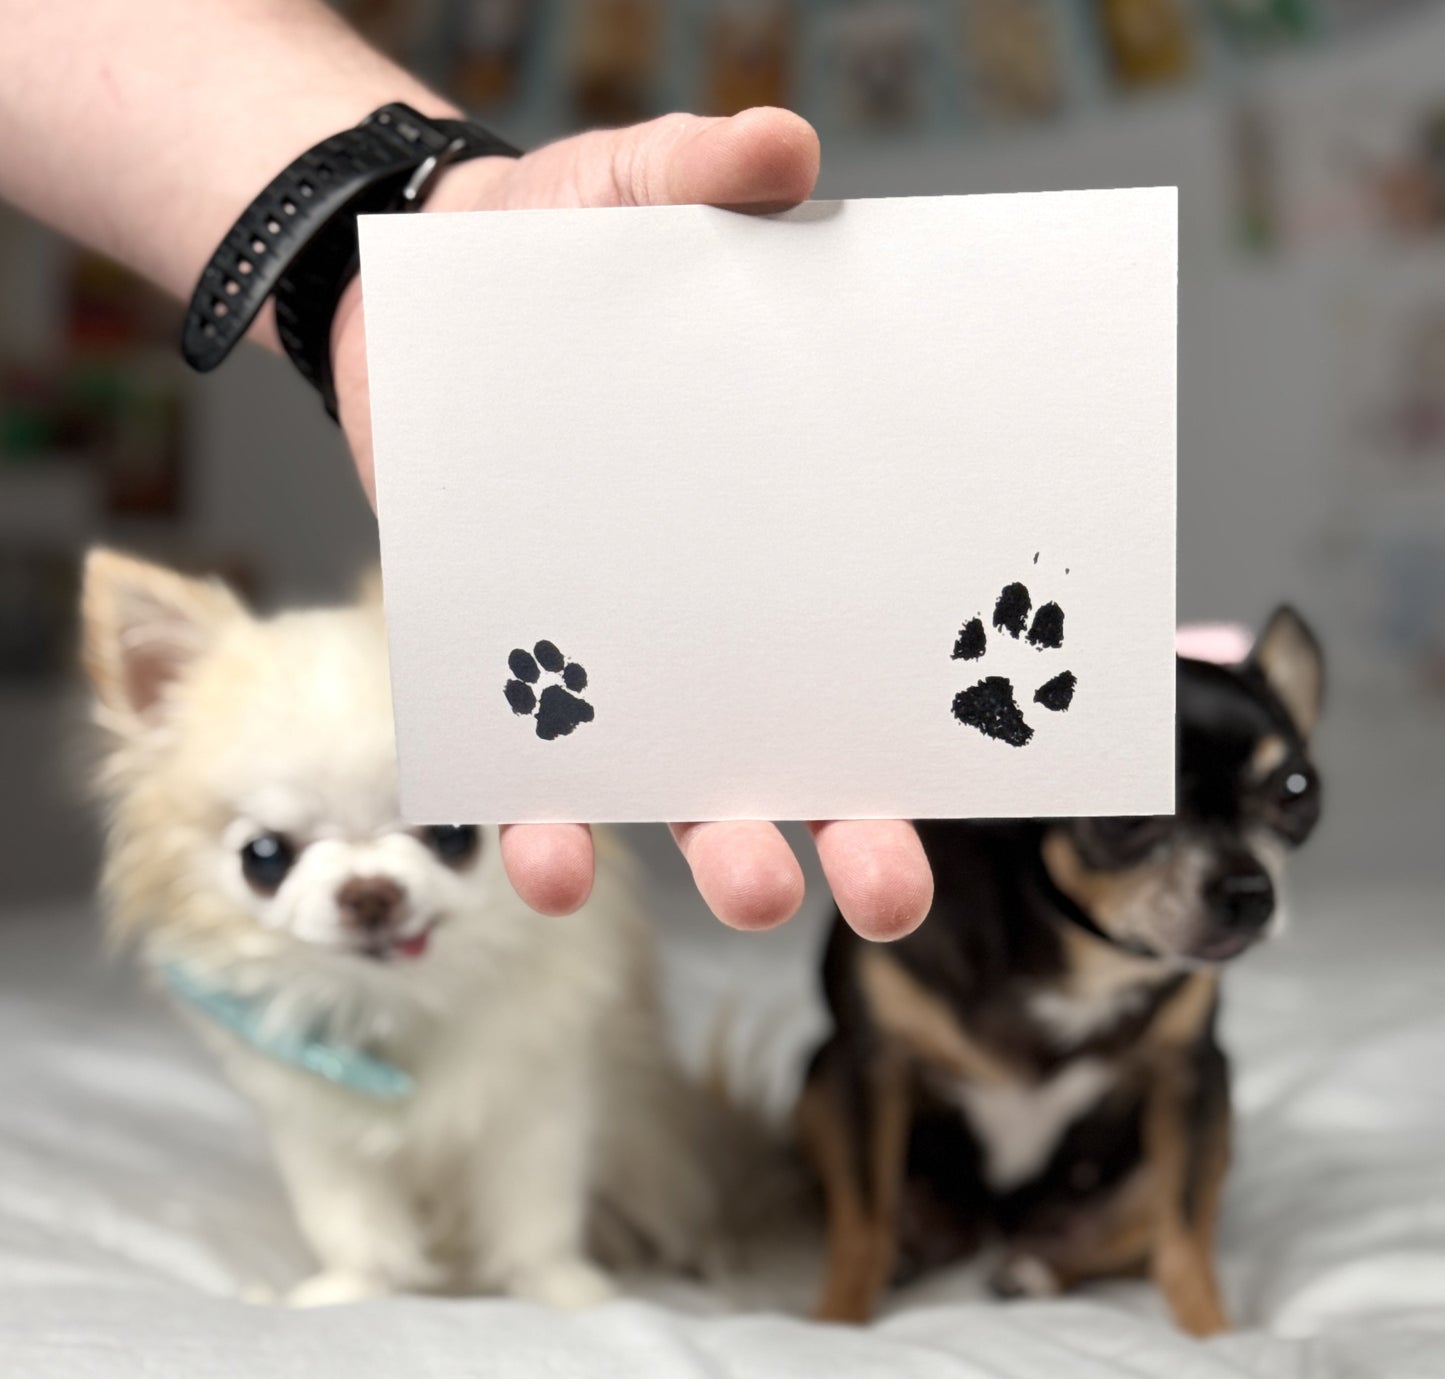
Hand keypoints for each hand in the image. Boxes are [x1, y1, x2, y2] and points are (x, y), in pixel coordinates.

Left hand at [329, 108, 933, 940]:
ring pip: (685, 793)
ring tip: (752, 891)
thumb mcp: (632, 196)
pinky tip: (554, 867)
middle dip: (858, 832)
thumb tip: (789, 150)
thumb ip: (702, 175)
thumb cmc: (552, 257)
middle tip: (894, 891)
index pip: (883, 633)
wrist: (412, 296)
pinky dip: (548, 830)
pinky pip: (538, 777)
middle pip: (806, 753)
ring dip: (722, 851)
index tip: (1004, 749)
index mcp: (780, 531)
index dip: (946, 699)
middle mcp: (715, 621)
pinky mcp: (519, 670)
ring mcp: (619, 661)